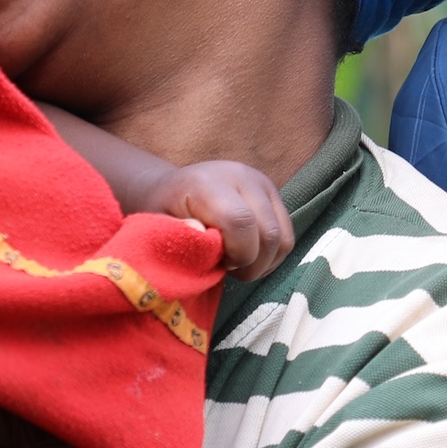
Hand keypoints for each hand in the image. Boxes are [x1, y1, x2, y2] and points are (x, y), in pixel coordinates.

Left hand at [144, 160, 292, 281]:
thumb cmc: (164, 210)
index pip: (241, 221)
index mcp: (209, 183)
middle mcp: (242, 177)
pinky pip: (288, 236)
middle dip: (252, 265)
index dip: (237, 253)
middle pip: (268, 233)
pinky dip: (272, 257)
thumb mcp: (158, 223)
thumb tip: (199, 234)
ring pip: (283, 238)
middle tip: (229, 270)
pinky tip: (250, 258)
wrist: (176, 188)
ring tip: (238, 264)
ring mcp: (263, 184)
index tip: (220, 264)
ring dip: (264, 263)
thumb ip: (177, 233)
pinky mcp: (274, 194)